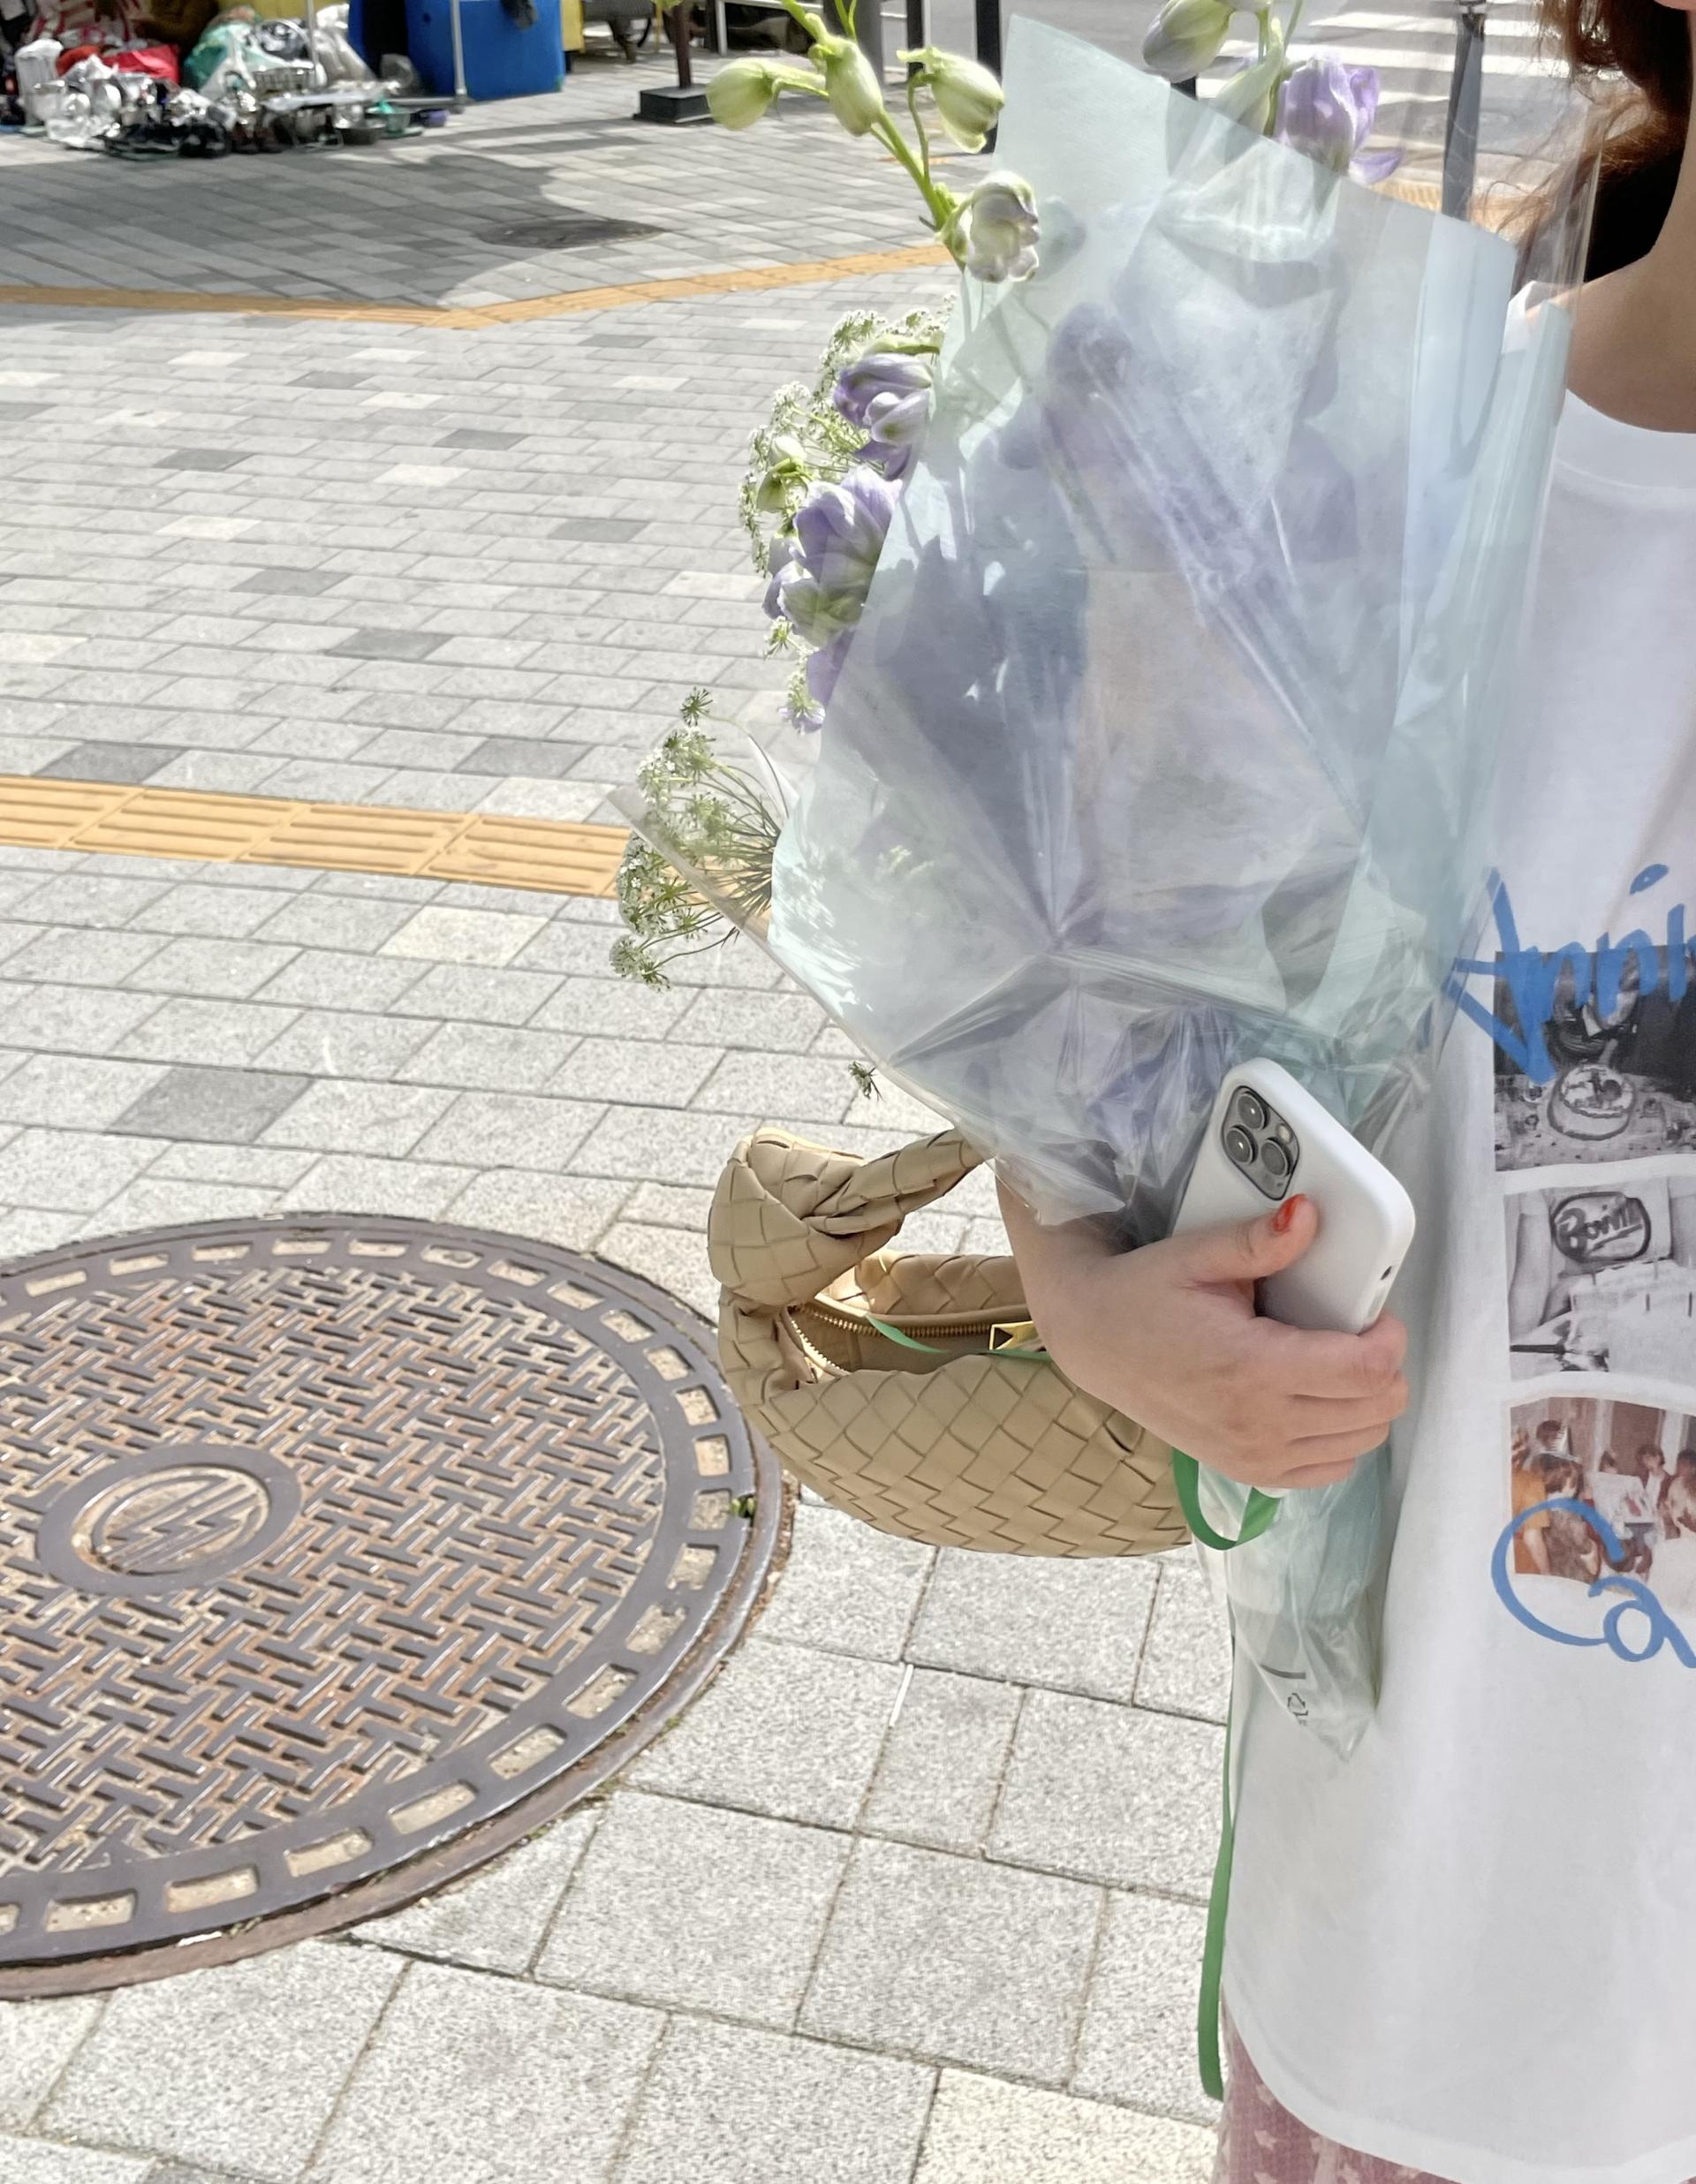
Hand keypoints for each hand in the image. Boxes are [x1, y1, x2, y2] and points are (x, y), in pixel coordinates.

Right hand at [1001, 1186, 1407, 1490]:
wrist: (1094, 1341)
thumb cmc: (1145, 1294)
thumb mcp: (1197, 1255)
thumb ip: (1259, 1240)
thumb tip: (1309, 1215)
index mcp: (1253, 1367)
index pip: (1366, 1371)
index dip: (1390, 1339)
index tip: (1377, 1313)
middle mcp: (1258, 1422)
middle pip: (1375, 1411)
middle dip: (1385, 1367)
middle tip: (1358, 1332)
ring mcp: (1254, 1455)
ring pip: (1361, 1444)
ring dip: (1367, 1402)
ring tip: (1340, 1363)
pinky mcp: (1248, 1470)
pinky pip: (1330, 1469)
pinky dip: (1342, 1438)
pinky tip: (1320, 1399)